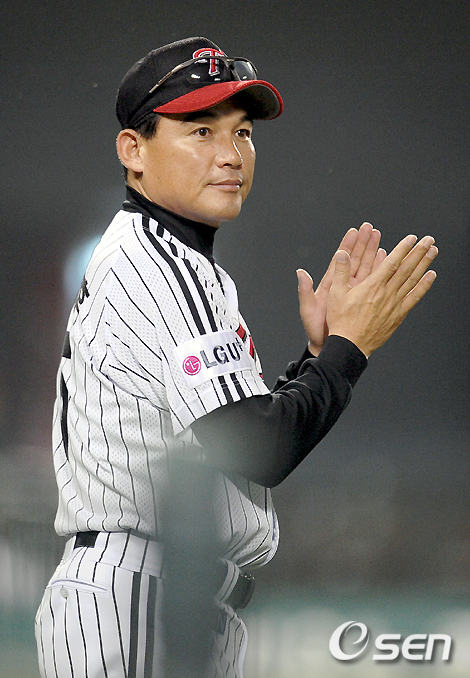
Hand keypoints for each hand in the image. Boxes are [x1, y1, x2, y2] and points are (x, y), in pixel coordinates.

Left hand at [297, 223, 385, 354]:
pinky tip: (388, 260)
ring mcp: (355, 293)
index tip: (353, 231)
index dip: (347, 245)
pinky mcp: (364, 301)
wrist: (328, 346)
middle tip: (370, 228)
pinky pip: (375, 284)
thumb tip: (300, 272)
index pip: (340, 260)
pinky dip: (381, 272)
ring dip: (374, 253)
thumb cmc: (316, 329)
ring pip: (367, 269)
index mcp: (330, 285)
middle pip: (355, 260)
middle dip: (363, 243)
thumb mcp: (308, 309)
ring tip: (380, 238)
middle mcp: (344, 286)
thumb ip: (305, 290)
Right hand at [326, 234, 437, 356]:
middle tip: (428, 240)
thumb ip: (341, 271)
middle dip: (418, 252)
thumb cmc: (342, 322)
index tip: (411, 238)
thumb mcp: (335, 294)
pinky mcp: (398, 315)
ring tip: (433, 252)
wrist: (350, 345)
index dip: (403, 248)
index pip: (391, 262)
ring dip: (424, 264)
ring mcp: (394, 304)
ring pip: (413, 280)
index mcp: (372, 286)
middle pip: (407, 268)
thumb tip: (342, 254)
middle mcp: (386, 293)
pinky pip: (414, 297)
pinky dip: (424, 286)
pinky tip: (431, 277)